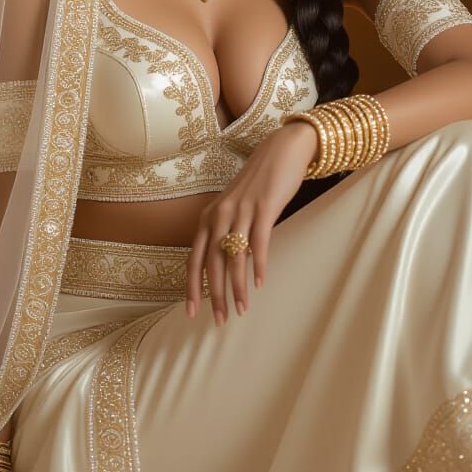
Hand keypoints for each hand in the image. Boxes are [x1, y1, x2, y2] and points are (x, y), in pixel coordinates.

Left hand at [185, 119, 317, 323]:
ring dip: (237, 286)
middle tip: (220, 320)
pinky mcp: (263, 207)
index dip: (191, 287)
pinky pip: (258, 242)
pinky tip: (260, 283)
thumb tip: (225, 263)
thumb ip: (226, 231)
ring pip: (233, 257)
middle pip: (211, 263)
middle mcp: (220, 214)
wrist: (281, 151)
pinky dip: (258, 265)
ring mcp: (241, 210)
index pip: (194, 258)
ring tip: (241, 308)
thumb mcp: (234, 207)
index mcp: (209, 217)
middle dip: (214, 295)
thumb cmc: (258, 183)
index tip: (191, 311)